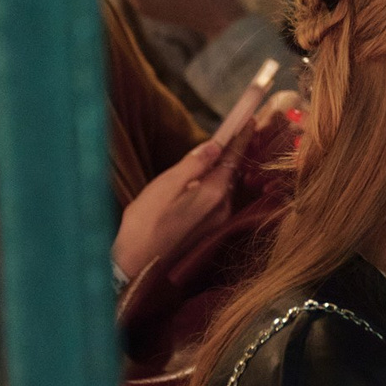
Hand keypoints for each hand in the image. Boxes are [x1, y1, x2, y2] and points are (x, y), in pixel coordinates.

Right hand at [114, 134, 240, 283]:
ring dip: (219, 169)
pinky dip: (212, 184)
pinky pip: (215, 199)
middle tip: (230, 132)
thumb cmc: (144, 224)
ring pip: (223, 186)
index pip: (233, 158)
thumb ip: (193, 165)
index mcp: (213, 193)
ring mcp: (218, 220)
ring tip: (209, 154)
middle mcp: (222, 207)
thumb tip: (215, 145)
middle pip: (230, 172)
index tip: (250, 120)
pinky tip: (195, 183)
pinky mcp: (209, 229)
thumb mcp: (165, 186)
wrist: (135, 265)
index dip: (241, 138)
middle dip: (230, 152)